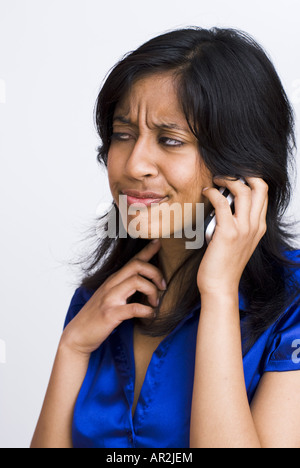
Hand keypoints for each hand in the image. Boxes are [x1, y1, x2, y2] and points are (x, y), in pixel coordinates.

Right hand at [61, 240, 165, 355]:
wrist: (77, 335)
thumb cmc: (95, 317)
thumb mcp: (108, 297)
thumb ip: (122, 289)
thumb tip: (142, 286)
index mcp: (113, 281)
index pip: (132, 260)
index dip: (147, 250)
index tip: (158, 242)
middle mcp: (111, 286)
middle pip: (137, 266)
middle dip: (155, 272)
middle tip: (163, 286)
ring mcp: (110, 299)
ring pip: (136, 282)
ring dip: (152, 291)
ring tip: (155, 303)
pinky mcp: (111, 314)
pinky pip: (134, 308)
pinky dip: (147, 311)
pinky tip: (151, 315)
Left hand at [197, 177, 267, 295]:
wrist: (220, 286)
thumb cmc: (224, 265)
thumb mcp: (238, 242)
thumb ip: (238, 224)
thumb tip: (224, 205)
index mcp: (259, 226)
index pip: (263, 194)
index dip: (252, 179)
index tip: (237, 175)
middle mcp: (255, 225)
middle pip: (260, 187)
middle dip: (245, 173)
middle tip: (228, 174)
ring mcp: (244, 228)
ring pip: (244, 190)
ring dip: (228, 180)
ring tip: (216, 180)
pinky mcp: (228, 232)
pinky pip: (222, 203)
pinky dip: (213, 193)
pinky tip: (206, 193)